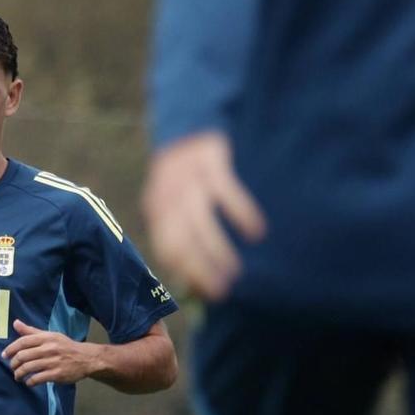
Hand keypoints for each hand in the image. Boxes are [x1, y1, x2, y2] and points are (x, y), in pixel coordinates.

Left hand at [1, 321, 100, 387]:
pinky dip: (30, 382)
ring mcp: (53, 362)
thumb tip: (15, 323)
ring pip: (28, 368)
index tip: (4, 355)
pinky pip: (38, 378)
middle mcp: (49, 348)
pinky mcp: (57, 374)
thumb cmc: (65, 346)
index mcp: (46, 338)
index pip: (23, 342)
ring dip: (19, 374)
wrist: (86, 358)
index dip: (11, 349)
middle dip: (14, 364)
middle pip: (23, 356)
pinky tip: (29, 382)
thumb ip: (32, 331)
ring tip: (18, 376)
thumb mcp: (50, 336)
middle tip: (12, 368)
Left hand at [141, 131, 265, 301]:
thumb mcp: (176, 203)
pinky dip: (240, 212)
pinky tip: (256, 231)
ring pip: (198, 218)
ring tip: (235, 269)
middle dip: (199, 266)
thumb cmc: (189, 177)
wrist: (192, 122)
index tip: (209, 292)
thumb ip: (183, 234)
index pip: (166, 245)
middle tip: (222, 290)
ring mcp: (187, 174)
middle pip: (180, 236)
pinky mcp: (208, 156)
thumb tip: (199, 282)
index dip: (185, 270)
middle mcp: (168, 193)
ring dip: (216, 248)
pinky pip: (224, 188)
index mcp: (158, 208)